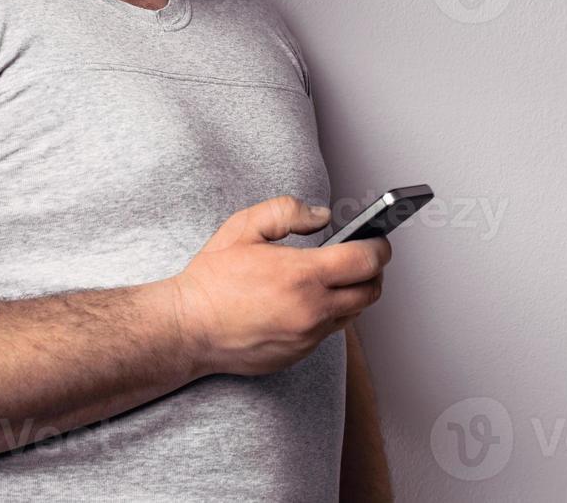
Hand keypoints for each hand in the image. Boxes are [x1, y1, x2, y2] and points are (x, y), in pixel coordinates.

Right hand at [169, 195, 391, 376]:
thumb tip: (322, 216)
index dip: (379, 246)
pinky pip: (328, 332)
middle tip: (362, 256)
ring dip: (353, 294)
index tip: (378, 238)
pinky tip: (309, 299)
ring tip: (335, 276)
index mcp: (302, 275)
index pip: (366, 261)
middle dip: (374, 271)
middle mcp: (311, 310)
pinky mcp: (298, 354)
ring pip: (352, 314)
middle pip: (370, 291)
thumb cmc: (212, 279)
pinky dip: (328, 314)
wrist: (187, 329)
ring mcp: (307, 337)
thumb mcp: (244, 227)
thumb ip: (287, 212)